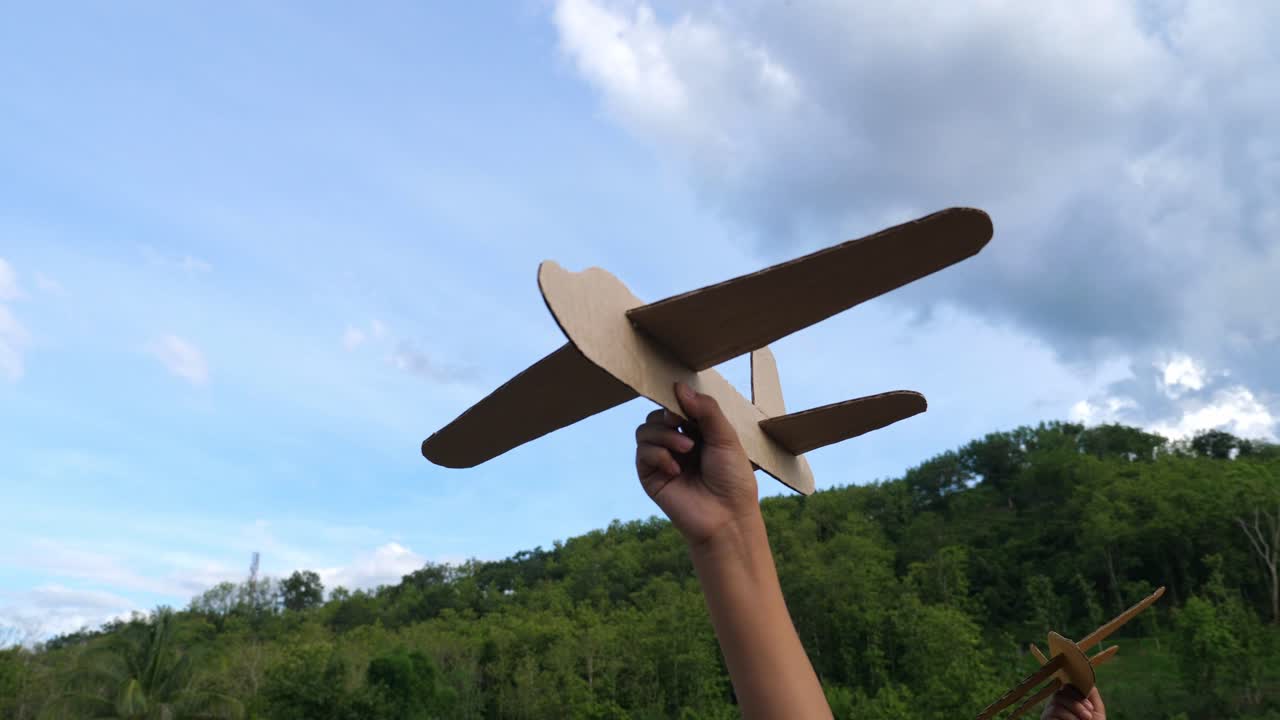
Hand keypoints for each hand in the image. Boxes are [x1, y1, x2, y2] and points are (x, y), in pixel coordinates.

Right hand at [634, 382, 759, 545]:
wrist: (726, 517)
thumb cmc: (733, 479)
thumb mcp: (725, 437)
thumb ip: (705, 410)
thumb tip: (678, 386)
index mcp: (697, 433)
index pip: (676, 406)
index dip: (675, 401)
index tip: (681, 406)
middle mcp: (677, 444)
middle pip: (656, 416)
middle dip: (666, 417)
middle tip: (679, 424)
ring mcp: (663, 460)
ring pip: (644, 431)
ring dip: (663, 435)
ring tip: (686, 449)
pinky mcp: (650, 477)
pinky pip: (642, 453)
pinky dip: (657, 455)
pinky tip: (675, 469)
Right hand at [1041, 686, 1104, 719]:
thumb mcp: (1096, 712)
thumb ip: (1092, 696)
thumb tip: (1089, 679)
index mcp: (1070, 699)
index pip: (1069, 686)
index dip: (1079, 692)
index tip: (1091, 707)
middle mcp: (1058, 703)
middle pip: (1062, 690)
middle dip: (1078, 702)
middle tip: (1088, 716)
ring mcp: (1050, 710)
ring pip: (1058, 698)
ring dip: (1075, 709)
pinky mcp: (1045, 717)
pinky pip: (1054, 709)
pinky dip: (1068, 717)